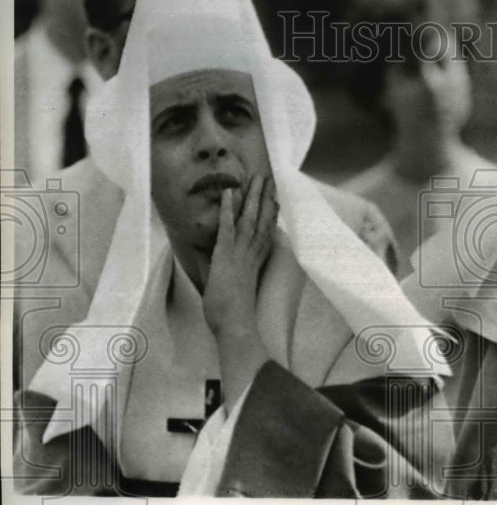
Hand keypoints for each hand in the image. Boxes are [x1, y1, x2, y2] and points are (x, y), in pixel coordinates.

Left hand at [202, 174, 277, 336]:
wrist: (236, 326)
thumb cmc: (232, 315)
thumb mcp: (230, 289)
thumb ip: (223, 273)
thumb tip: (213, 263)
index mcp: (255, 262)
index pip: (265, 232)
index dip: (270, 214)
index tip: (275, 198)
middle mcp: (252, 254)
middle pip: (262, 220)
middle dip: (265, 198)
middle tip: (269, 179)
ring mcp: (240, 253)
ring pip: (249, 219)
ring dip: (253, 197)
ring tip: (257, 178)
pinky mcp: (226, 255)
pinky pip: (227, 227)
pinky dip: (227, 209)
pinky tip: (230, 193)